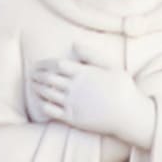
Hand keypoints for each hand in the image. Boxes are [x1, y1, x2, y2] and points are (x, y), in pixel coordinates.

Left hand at [23, 55, 155, 147]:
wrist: (128, 115)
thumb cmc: (123, 89)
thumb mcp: (111, 66)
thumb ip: (92, 54)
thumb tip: (75, 44)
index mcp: (83, 72)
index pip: (57, 65)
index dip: (45, 64)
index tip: (39, 64)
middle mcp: (75, 87)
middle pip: (49, 78)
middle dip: (38, 75)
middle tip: (32, 74)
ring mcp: (72, 103)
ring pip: (47, 93)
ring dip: (38, 88)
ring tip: (33, 85)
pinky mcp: (72, 118)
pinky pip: (51, 111)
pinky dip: (43, 105)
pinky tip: (41, 102)